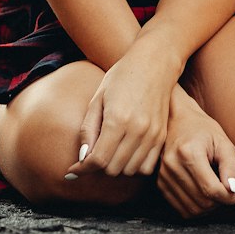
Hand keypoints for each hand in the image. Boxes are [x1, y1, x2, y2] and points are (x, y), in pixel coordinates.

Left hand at [64, 40, 180, 179]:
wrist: (154, 62)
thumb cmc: (122, 76)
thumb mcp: (98, 98)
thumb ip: (88, 129)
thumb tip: (82, 159)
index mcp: (118, 119)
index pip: (98, 160)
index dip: (82, 169)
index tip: (73, 170)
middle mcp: (137, 130)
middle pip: (113, 169)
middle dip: (98, 166)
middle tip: (92, 154)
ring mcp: (152, 134)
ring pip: (129, 171)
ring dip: (116, 166)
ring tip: (110, 151)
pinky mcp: (162, 136)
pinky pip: (146, 167)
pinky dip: (134, 166)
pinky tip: (126, 153)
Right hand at [157, 87, 234, 218]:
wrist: (175, 119)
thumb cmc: (202, 129)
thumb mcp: (222, 141)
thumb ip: (231, 166)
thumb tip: (234, 191)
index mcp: (189, 153)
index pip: (211, 189)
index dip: (230, 198)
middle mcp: (172, 166)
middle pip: (202, 202)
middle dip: (221, 203)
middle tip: (230, 192)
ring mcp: (163, 176)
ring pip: (192, 210)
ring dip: (210, 208)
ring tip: (218, 192)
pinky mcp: (160, 184)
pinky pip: (182, 209)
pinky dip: (197, 208)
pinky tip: (204, 194)